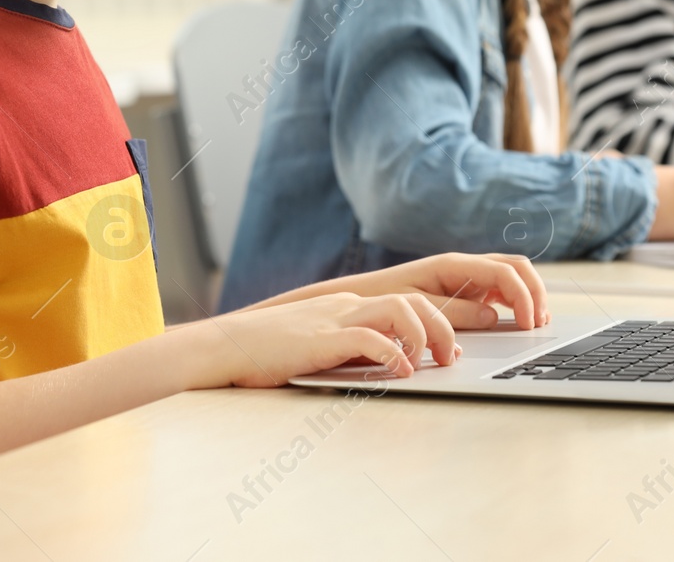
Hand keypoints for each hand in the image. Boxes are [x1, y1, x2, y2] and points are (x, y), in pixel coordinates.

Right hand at [191, 292, 459, 388]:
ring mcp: (334, 319)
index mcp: (348, 306)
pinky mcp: (321, 339)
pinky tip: (400, 374)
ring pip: (398, 309)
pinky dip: (392, 355)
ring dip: (422, 335)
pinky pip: (369, 338)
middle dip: (441, 327)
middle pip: (412, 299)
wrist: (225, 346)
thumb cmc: (268, 352)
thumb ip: (349, 350)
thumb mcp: (319, 346)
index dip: (435, 322)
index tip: (447, 349)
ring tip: (429, 363)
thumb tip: (385, 367)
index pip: (406, 300)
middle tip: (448, 358)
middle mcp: (346, 305)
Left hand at [324, 252, 549, 328]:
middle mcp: (463, 266)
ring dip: (529, 295)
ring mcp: (466, 277)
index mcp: (452, 265)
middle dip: (535, 291)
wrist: (360, 299)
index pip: (502, 271)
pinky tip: (521, 321)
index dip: (523, 296)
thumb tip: (494, 317)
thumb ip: (457, 312)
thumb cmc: (383, 301)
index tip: (529, 324)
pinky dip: (516, 301)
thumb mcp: (418, 308)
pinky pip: (500, 289)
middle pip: (515, 266)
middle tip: (541, 322)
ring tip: (538, 322)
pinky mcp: (465, 289)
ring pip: (511, 275)